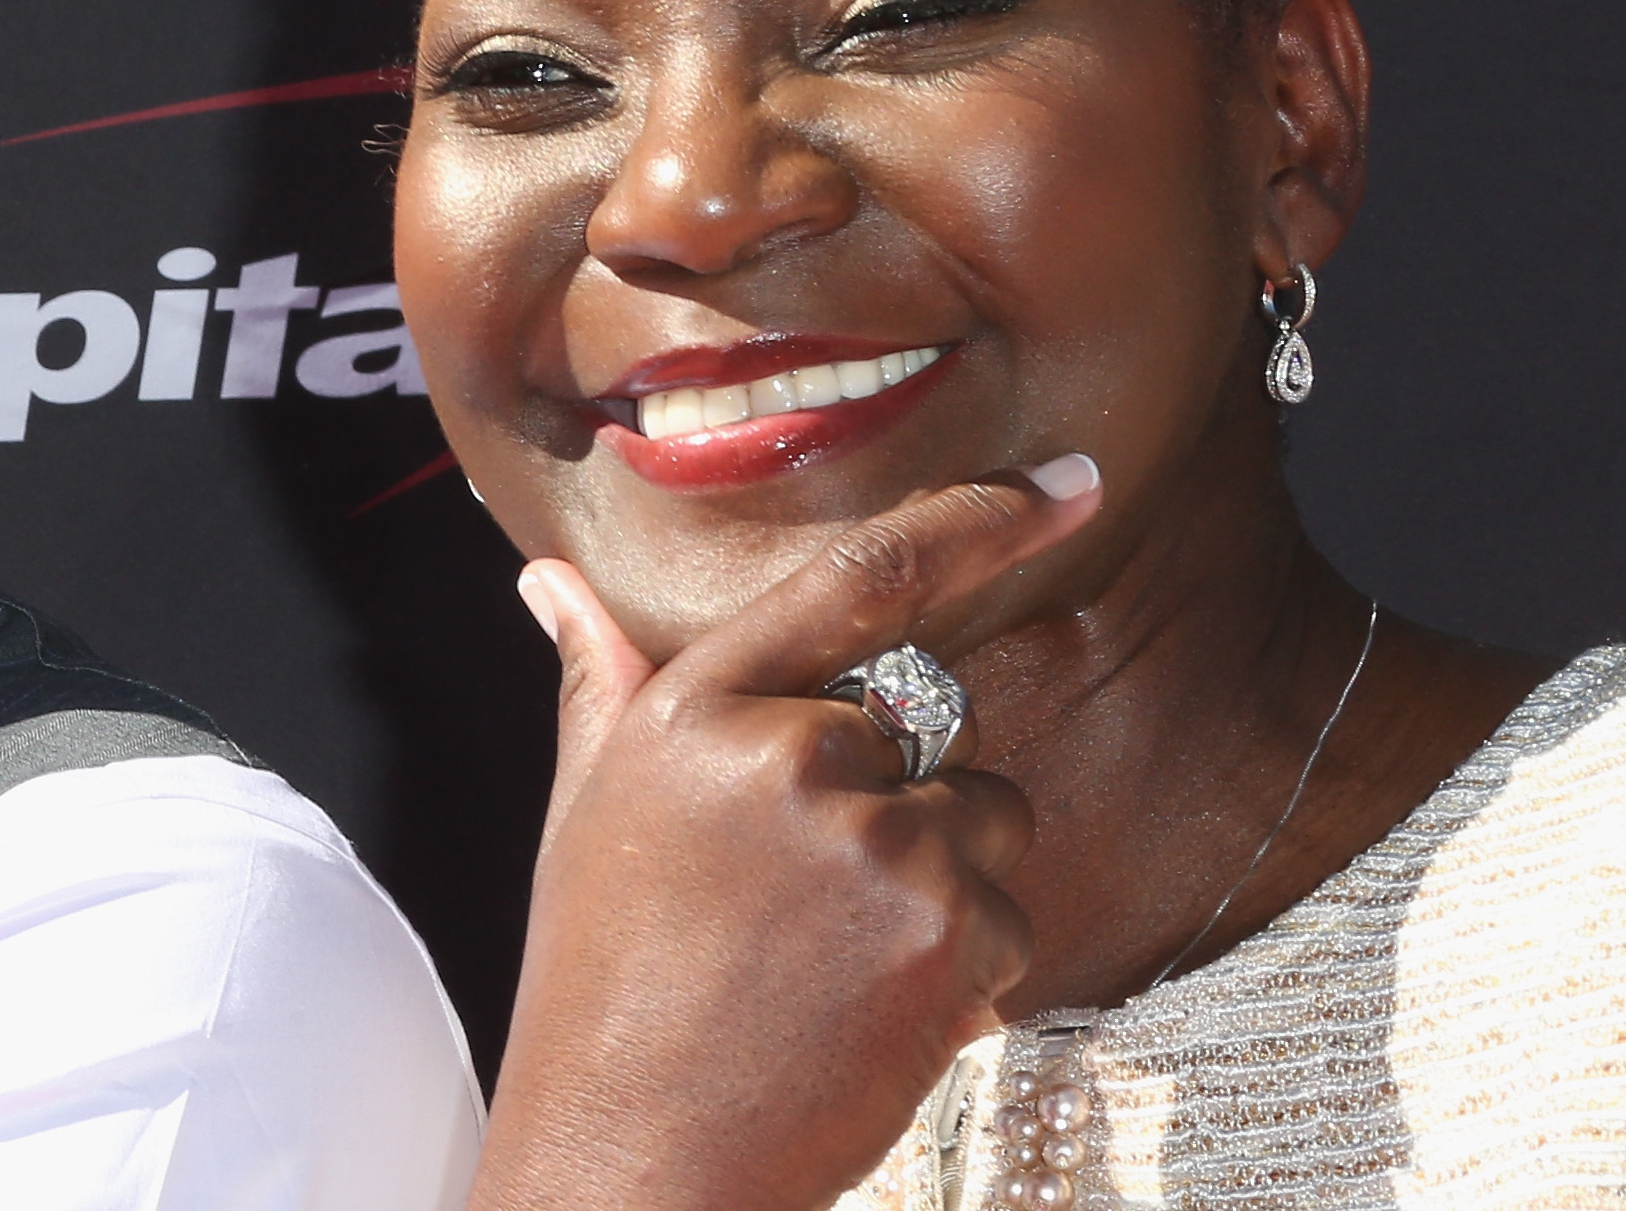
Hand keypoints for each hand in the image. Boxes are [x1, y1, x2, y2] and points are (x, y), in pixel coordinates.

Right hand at [467, 456, 1102, 1210]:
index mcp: (696, 707)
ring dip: (941, 882)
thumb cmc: (602, 984)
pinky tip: (869, 1011)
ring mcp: (876, 837)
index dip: (978, 517)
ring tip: (829, 961)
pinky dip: (965, 966)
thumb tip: (553, 584)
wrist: (633, 1153)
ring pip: (981, 820)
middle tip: (802, 902)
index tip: (1072, 482)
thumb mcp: (585, 811)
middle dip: (899, 795)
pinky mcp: (947, 927)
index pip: (861, 578)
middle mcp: (789, 751)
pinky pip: (1010, 912)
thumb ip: (597, 681)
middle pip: (930, 721)